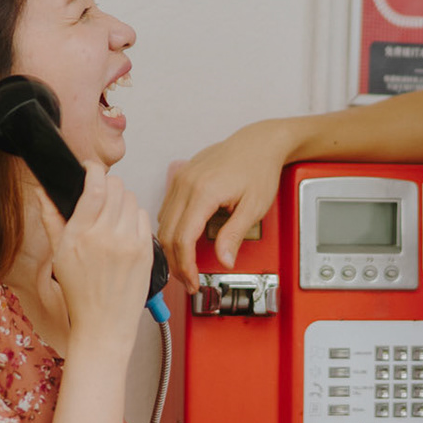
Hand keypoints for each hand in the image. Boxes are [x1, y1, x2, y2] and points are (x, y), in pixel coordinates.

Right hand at [37, 164, 152, 348]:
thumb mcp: (58, 254)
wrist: (104, 325)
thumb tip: (42, 191)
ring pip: (131, 199)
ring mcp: (129, 243)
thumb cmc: (80, 294)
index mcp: (80, 235)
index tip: (90, 169)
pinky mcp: (145, 251)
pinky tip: (124, 231)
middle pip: (116, 187)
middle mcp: (106, 236)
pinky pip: (143, 216)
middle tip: (101, 196)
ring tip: (112, 217)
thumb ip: (51, 218)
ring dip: (121, 201)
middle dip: (108, 186)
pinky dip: (134, 217)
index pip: (95, 186)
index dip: (94, 170)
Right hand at [157, 118, 295, 284]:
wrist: (259, 142)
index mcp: (203, 192)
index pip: (183, 239)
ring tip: (186, 265)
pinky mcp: (180, 177)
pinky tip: (183, 242)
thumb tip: (224, 260)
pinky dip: (170, 230)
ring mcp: (180, 178)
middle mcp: (186, 183)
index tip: (193, 280)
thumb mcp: (254, 206)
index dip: (186, 266)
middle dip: (176, 263)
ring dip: (171, 248)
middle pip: (168, 234)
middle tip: (188, 280)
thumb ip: (234, 235)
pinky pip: (166, 209)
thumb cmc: (259, 168)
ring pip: (162, 223)